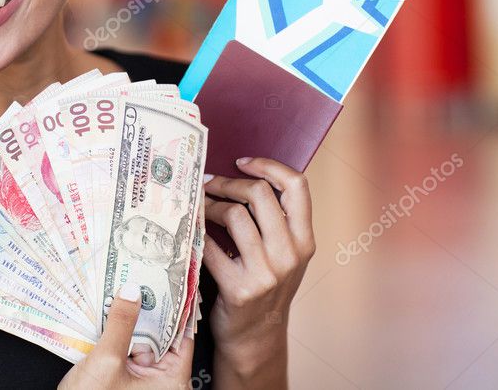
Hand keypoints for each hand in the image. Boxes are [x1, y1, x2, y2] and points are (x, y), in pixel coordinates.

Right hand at [58, 283, 194, 389]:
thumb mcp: (106, 361)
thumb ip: (121, 324)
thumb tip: (132, 291)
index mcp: (171, 381)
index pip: (182, 334)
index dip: (176, 305)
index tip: (171, 277)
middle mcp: (162, 382)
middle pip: (161, 335)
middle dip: (148, 308)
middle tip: (141, 274)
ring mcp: (143, 382)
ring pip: (141, 341)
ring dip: (130, 321)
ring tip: (123, 287)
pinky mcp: (125, 381)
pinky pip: (127, 351)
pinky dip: (119, 335)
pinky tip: (109, 313)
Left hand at [202, 157, 315, 373]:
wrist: (256, 336)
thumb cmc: (265, 286)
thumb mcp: (284, 254)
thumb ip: (275, 220)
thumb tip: (240, 174)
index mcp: (305, 240)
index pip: (297, 186)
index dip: (268, 165)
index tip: (242, 162)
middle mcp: (290, 254)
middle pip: (259, 194)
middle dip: (228, 182)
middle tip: (209, 184)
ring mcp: (266, 273)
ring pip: (234, 215)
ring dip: (210, 205)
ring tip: (200, 207)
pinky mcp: (239, 288)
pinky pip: (211, 246)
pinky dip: (198, 233)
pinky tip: (193, 231)